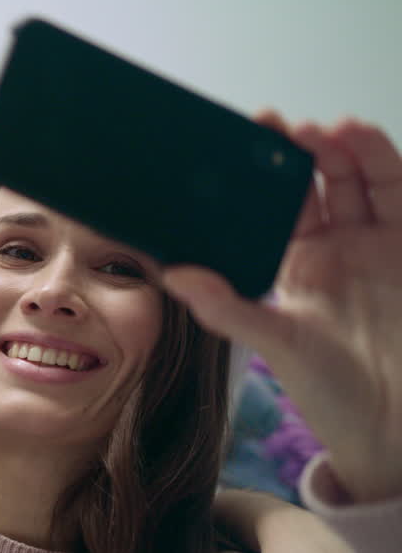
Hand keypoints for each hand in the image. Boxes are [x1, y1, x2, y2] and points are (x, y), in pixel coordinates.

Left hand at [164, 116, 401, 502]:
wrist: (394, 426)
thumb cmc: (331, 392)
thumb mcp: (276, 345)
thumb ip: (229, 309)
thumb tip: (173, 274)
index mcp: (295, 263)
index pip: (274, 205)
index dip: (258, 173)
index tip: (237, 141)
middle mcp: (338, 246)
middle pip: (320, 181)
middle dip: (302, 150)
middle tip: (278, 126)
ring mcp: (379, 244)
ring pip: (362, 179)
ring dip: (346, 150)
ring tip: (325, 130)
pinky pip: (399, 195)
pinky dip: (384, 165)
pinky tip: (363, 144)